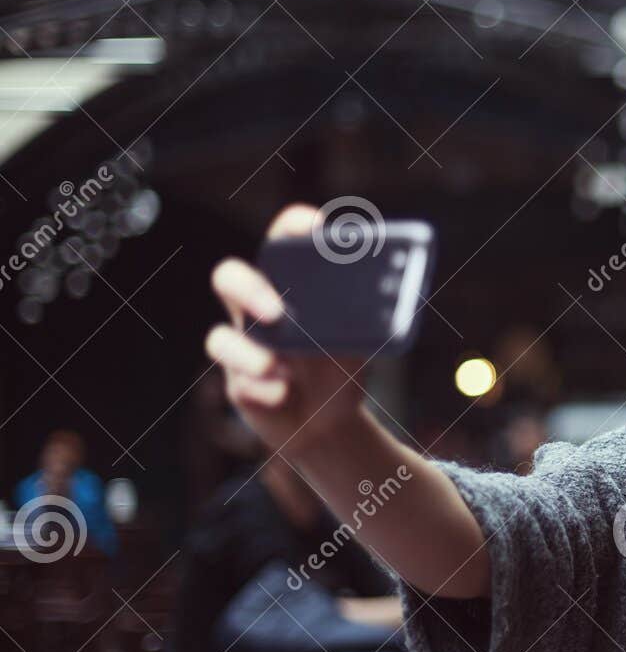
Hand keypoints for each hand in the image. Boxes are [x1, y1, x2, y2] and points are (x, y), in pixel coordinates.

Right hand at [205, 205, 365, 456]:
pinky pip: (238, 382)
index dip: (293, 226)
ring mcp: (244, 346)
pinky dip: (263, 389)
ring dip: (250, 355)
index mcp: (291, 288)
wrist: (330, 424)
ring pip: (219, 337)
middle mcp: (260, 309)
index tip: (313, 227)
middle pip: (229, 277)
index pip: (282, 242)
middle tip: (276, 313)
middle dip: (248, 289)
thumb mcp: (358, 343)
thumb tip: (380, 307)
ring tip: (278, 369)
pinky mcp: (238, 383)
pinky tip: (282, 394)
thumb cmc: (341, 370)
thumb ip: (361, 322)